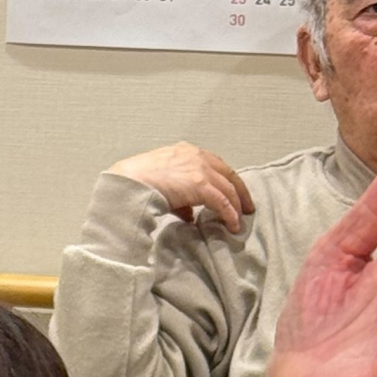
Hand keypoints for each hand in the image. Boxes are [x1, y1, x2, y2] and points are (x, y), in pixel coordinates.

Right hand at [110, 142, 253, 235]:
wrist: (130, 181)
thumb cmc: (138, 181)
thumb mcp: (162, 183)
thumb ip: (179, 196)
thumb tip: (189, 214)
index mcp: (187, 151)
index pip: (215, 165)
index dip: (225, 180)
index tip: (232, 193)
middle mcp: (198, 156)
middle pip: (228, 174)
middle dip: (239, 191)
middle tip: (246, 206)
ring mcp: (201, 169)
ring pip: (228, 188)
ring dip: (237, 205)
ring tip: (241, 220)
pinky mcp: (201, 184)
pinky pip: (222, 202)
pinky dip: (230, 214)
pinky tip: (233, 225)